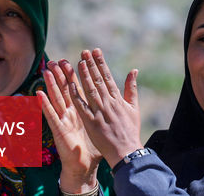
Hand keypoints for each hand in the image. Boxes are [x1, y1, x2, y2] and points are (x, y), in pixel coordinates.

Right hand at [38, 60, 100, 192]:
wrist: (85, 166)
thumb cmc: (93, 147)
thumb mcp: (100, 126)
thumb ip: (106, 111)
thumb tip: (116, 100)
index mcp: (81, 110)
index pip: (77, 88)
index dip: (74, 74)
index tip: (71, 59)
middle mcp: (70, 112)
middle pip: (64, 89)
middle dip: (60, 75)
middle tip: (55, 60)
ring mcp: (63, 120)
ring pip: (56, 98)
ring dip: (50, 85)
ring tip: (46, 71)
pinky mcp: (58, 129)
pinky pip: (50, 115)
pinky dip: (44, 104)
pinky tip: (39, 94)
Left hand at [66, 48, 143, 167]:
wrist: (126, 152)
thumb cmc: (131, 130)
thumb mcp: (134, 107)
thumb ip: (131, 88)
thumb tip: (134, 70)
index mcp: (118, 99)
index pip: (107, 76)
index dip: (100, 63)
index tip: (95, 51)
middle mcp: (108, 103)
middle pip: (97, 80)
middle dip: (90, 65)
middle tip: (84, 52)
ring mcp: (99, 112)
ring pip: (89, 90)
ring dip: (83, 76)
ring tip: (78, 62)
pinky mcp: (91, 122)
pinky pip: (82, 107)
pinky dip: (76, 96)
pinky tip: (70, 85)